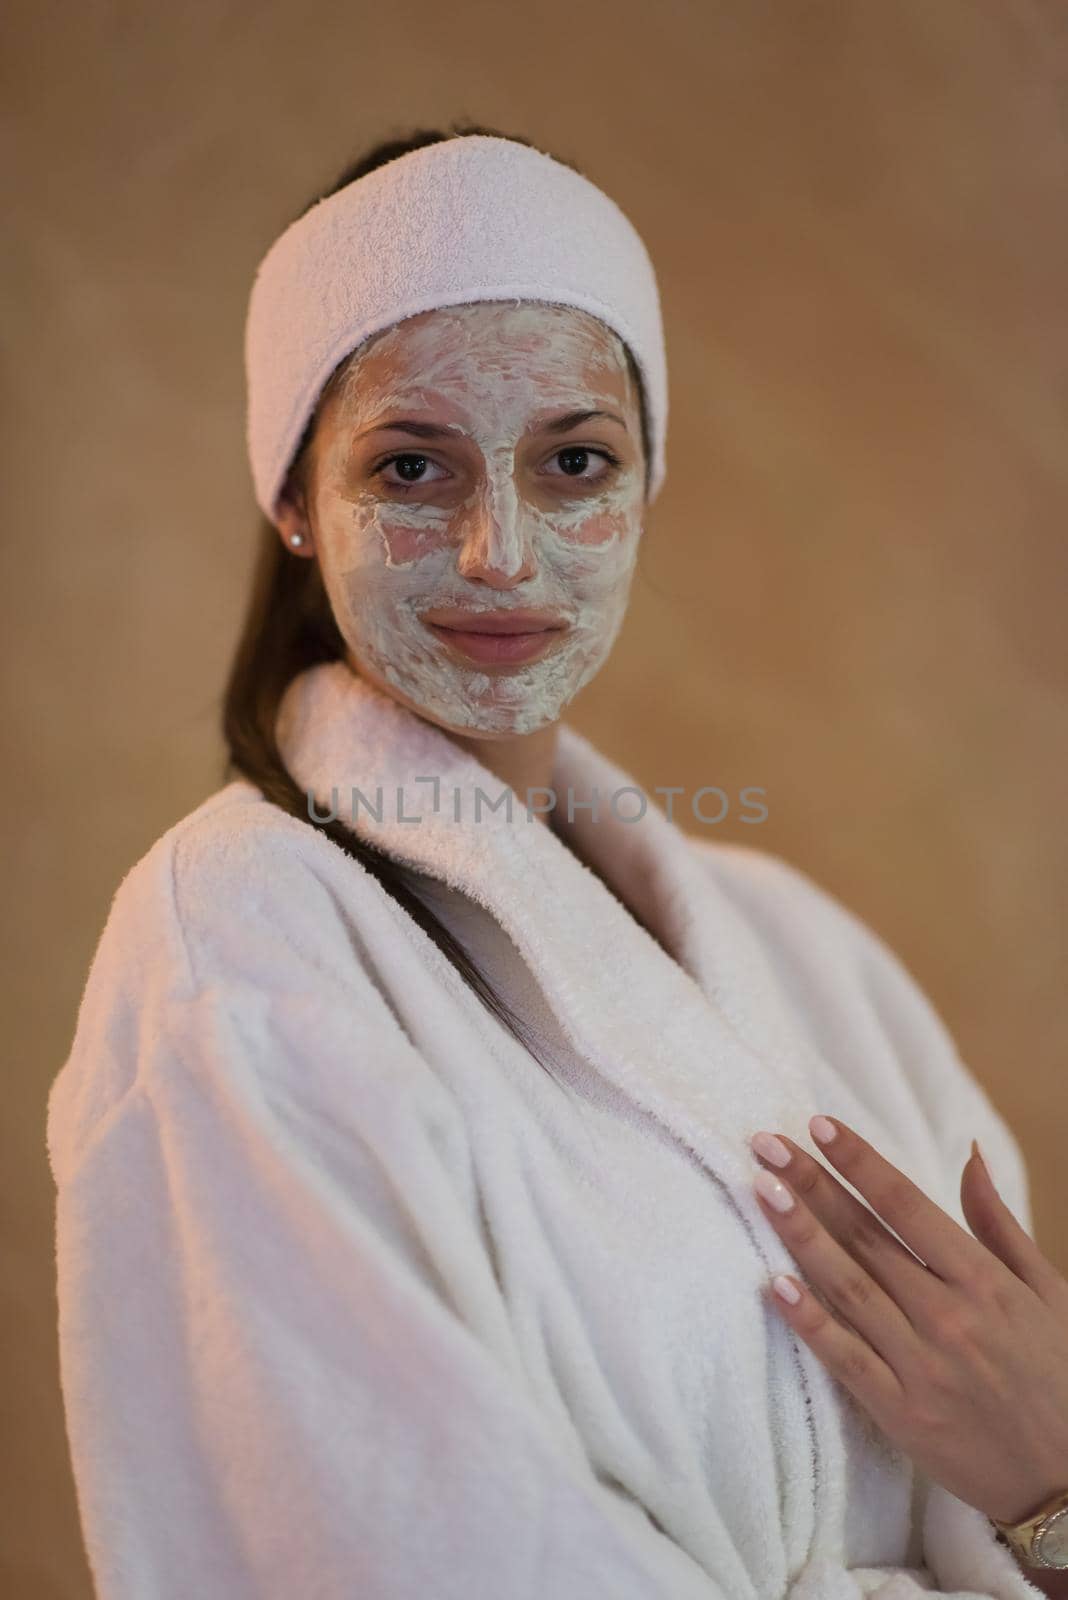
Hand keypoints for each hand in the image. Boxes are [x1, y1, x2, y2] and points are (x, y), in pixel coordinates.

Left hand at [747, 1115, 1067, 1526]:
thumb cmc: (1061, 1377)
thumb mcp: (1048, 1291)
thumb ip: (998, 1222)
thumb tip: (970, 1152)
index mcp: (984, 1280)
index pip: (906, 1204)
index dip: (859, 1162)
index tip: (820, 1125)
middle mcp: (948, 1316)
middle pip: (865, 1237)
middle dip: (812, 1184)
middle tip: (766, 1142)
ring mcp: (921, 1365)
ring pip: (847, 1287)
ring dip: (800, 1235)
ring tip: (762, 1190)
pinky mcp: (900, 1412)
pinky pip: (844, 1357)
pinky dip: (808, 1320)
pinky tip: (773, 1284)